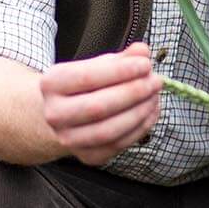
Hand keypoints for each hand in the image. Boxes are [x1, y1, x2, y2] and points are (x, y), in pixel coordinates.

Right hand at [39, 41, 162, 166]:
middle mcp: (55, 114)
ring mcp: (69, 138)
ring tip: (155, 96)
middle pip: (98, 107)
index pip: (88, 77)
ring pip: (109, 130)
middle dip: (134, 92)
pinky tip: (151, 111)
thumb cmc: (82, 86)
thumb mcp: (96, 65)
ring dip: (139, 112)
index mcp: (52, 84)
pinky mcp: (87, 156)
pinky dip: (140, 128)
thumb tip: (142, 51)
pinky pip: (119, 145)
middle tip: (155, 81)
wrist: (62, 114)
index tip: (145, 64)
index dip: (121, 71)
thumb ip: (121, 58)